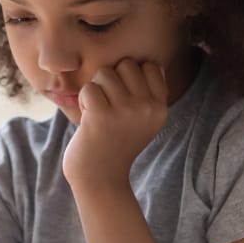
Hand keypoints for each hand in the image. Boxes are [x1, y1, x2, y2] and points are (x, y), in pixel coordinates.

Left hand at [62, 59, 168, 192]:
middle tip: (108, 106)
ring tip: (98, 113)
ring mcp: (126, 111)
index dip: (131, 76)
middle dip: (111, 80)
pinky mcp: (102, 116)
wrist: (100, 179)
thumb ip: (148, 93)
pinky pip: (89, 88)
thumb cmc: (115, 144)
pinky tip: (88, 120)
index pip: (150, 66)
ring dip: (95, 90)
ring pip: (104, 73)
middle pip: (126, 64)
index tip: (124, 98)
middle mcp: (148, 108)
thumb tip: (151, 63)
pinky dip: (83, 101)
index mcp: (160, 108)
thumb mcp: (144, 121)